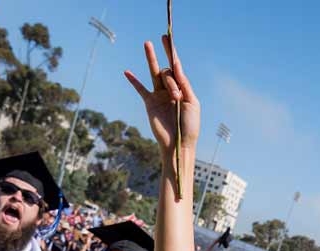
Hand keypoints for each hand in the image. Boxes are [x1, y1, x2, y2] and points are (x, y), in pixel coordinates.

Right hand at [124, 35, 200, 153]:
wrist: (178, 144)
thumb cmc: (189, 126)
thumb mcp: (192, 104)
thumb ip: (184, 85)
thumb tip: (177, 67)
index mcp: (183, 89)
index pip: (177, 68)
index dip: (173, 53)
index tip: (168, 38)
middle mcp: (171, 90)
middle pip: (167, 73)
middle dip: (171, 76)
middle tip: (166, 51)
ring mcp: (159, 95)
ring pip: (155, 74)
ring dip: (151, 59)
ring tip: (147, 43)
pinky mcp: (150, 103)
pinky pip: (140, 89)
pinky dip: (134, 81)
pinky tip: (127, 72)